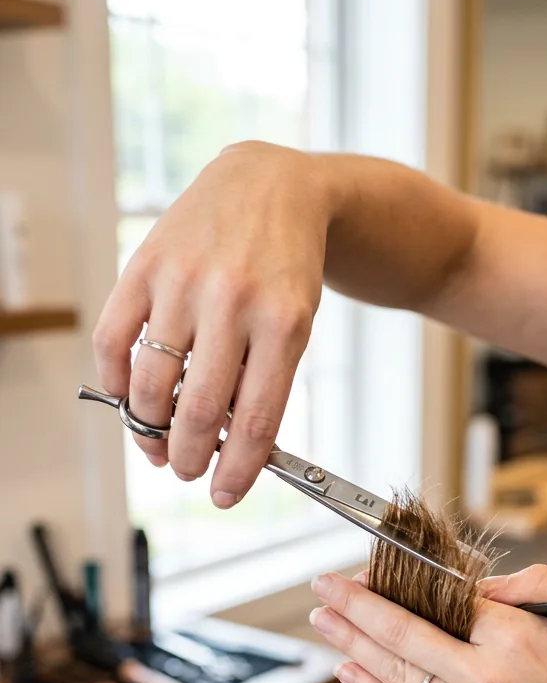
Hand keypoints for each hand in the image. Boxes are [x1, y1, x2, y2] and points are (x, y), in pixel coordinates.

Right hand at [93, 143, 326, 506]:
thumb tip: (222, 447)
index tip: (224, 495)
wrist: (273, 186)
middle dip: (187, 457)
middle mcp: (232, 301)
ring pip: (151, 383)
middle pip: (197, 410)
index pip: (253, 420)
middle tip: (185, 469)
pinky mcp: (145, 264)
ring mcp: (183, 281)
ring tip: (156, 441)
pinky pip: (114, 340)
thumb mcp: (297, 324)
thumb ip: (262, 380)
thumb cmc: (286, 267)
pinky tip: (129, 395)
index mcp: (283, 323)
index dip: (236, 470)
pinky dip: (115, 380)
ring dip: (148, 428)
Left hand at [309, 563, 546, 682]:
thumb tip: (480, 585)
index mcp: (516, 637)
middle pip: (401, 633)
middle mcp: (484, 679)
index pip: (444, 596)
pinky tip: (348, 670)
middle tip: (320, 586)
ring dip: (351, 644)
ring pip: (395, 674)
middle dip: (354, 606)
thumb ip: (536, 585)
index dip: (402, 578)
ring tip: (321, 620)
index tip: (374, 565)